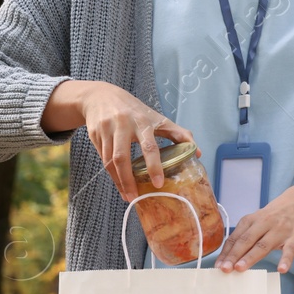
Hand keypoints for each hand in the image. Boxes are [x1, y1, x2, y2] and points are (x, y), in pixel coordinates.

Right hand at [43, 80, 194, 200]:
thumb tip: (199, 153)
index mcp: (142, 121)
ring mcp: (106, 130)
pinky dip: (111, 175)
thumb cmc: (135, 110)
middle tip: (136, 197)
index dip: (154, 165)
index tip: (158, 183)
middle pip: (122, 157)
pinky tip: (119, 184)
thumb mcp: (157, 118)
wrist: (102, 96)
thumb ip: (178, 133)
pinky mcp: (95, 135)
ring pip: (110, 161)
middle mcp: (122, 125)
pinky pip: (102, 159)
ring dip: (119, 181)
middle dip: (128, 180)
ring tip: (129, 196)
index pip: (149, 146)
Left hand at [216, 180, 293, 272]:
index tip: (217, 266)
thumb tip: (230, 256)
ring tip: (240, 269)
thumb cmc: (275, 215)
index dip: (226, 252)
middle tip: (224, 269)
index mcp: (251, 220)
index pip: (235, 238)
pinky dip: (286, 260)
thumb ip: (246, 236)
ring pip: (263, 245)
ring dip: (250, 257)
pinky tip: (281, 269)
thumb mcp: (258, 220)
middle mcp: (263, 224)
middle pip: (246, 241)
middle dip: (233, 255)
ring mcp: (279, 230)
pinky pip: (290, 250)